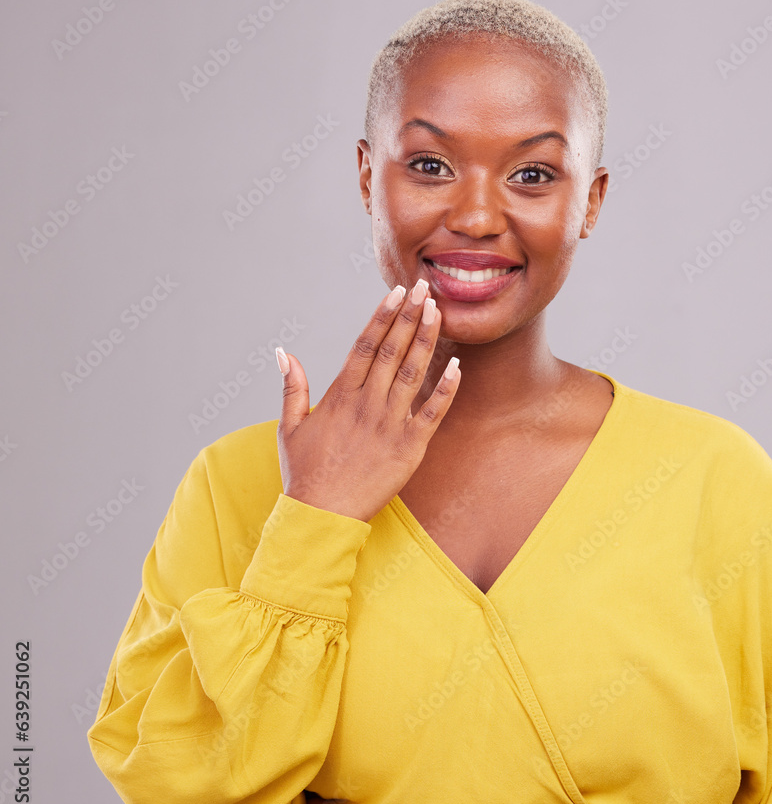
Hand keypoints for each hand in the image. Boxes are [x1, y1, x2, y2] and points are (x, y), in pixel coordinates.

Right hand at [275, 277, 459, 521]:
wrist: (322, 515)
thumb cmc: (304, 472)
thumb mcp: (290, 427)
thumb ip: (292, 386)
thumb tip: (283, 352)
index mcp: (340, 396)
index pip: (364, 345)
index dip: (383, 316)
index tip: (397, 293)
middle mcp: (366, 404)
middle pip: (391, 351)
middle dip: (409, 316)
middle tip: (425, 287)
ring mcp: (389, 424)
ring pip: (412, 373)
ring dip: (426, 340)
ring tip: (438, 311)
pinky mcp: (409, 447)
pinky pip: (432, 413)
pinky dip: (445, 389)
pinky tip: (457, 365)